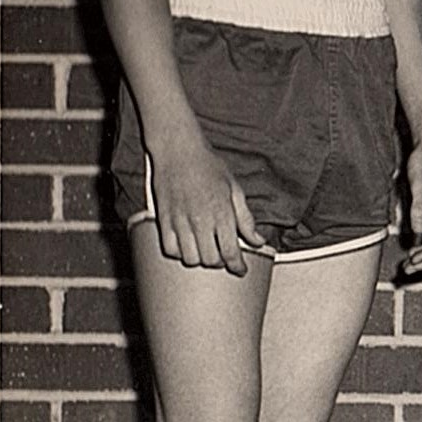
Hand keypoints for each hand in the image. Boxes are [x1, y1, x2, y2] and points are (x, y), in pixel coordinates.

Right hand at [151, 128, 258, 274]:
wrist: (178, 151)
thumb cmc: (209, 167)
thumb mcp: (235, 189)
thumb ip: (246, 219)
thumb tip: (258, 240)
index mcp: (222, 213)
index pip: (231, 252)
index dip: (238, 266)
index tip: (241, 270)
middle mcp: (201, 221)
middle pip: (210, 259)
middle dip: (220, 263)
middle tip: (224, 256)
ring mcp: (179, 221)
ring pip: (190, 258)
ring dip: (199, 260)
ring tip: (205, 251)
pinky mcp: (162, 220)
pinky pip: (169, 249)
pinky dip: (179, 253)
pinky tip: (186, 246)